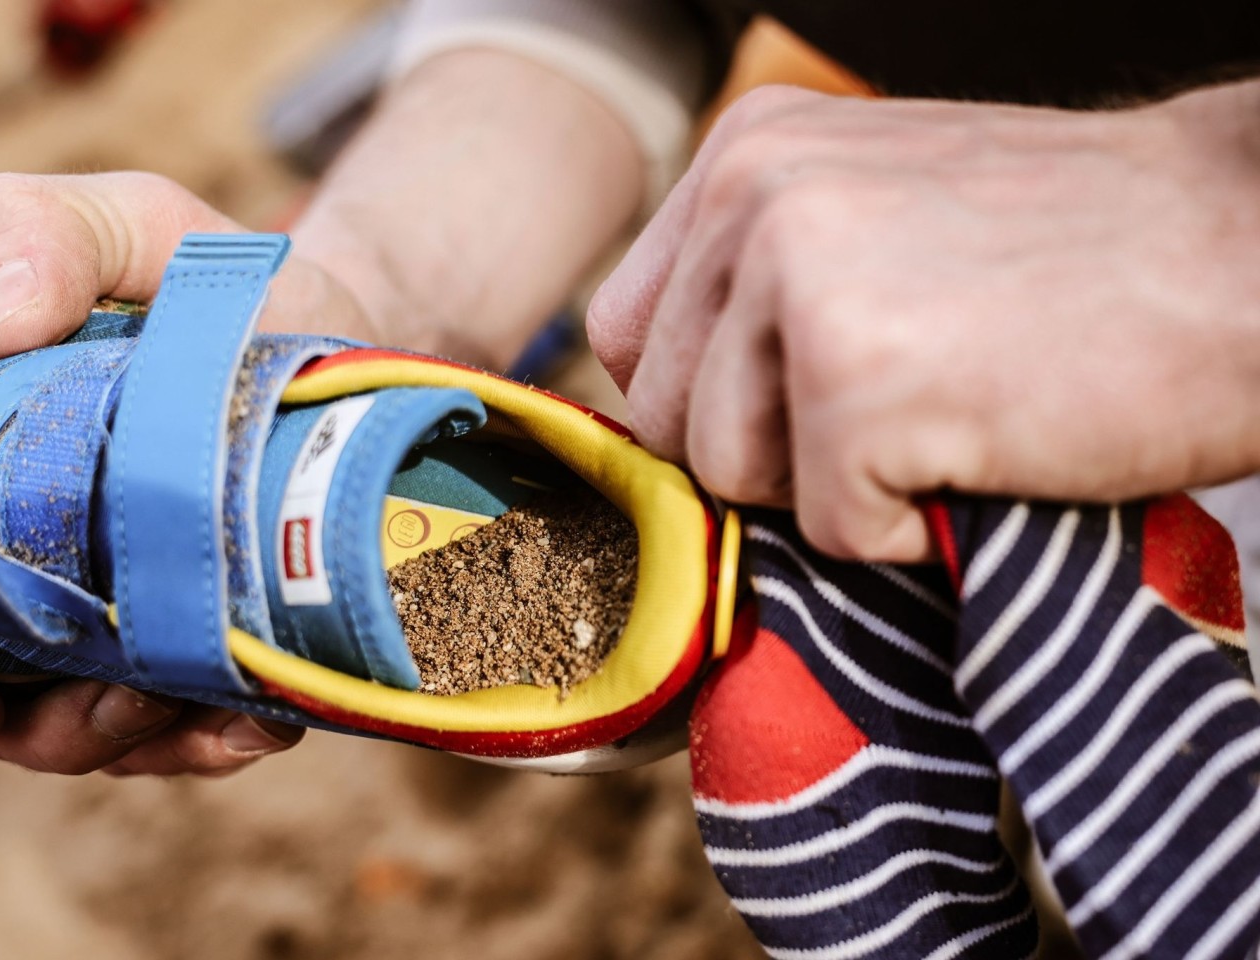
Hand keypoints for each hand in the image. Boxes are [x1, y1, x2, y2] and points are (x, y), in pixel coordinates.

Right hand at [0, 171, 350, 773]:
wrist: (340, 321)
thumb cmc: (201, 278)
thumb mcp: (119, 225)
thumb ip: (37, 233)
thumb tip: (1, 322)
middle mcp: (37, 579)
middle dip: (26, 731)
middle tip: (91, 707)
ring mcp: (133, 625)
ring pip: (100, 737)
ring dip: (126, 739)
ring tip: (175, 699)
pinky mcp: (221, 646)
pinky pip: (206, 727)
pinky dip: (222, 735)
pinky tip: (258, 717)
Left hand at [587, 82, 1259, 561]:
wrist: (1248, 252)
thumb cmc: (1074, 256)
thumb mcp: (876, 216)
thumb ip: (757, 284)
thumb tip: (666, 412)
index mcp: (744, 154)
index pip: (630, 337)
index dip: (708, 402)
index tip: (800, 407)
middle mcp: (750, 196)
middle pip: (668, 418)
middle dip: (769, 455)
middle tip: (899, 409)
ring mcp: (798, 281)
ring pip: (728, 479)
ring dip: (834, 488)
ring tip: (944, 417)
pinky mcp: (858, 379)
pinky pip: (827, 531)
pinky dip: (907, 528)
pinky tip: (983, 449)